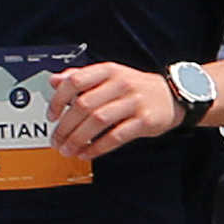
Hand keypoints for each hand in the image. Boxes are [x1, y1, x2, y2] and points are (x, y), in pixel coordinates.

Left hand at [47, 61, 182, 160]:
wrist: (171, 95)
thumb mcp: (109, 76)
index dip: (58, 99)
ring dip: (78, 139)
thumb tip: (54, 81)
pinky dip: (97, 147)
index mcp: (108, 70)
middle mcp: (121, 83)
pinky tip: (87, 153)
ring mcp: (134, 102)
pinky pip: (115, 137)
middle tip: (56, 140)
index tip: (51, 115)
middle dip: (65, 127)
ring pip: (98, 122)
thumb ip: (81, 77)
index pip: (76, 81)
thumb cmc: (135, 87)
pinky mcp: (144, 121)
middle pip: (84, 105)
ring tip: (68, 150)